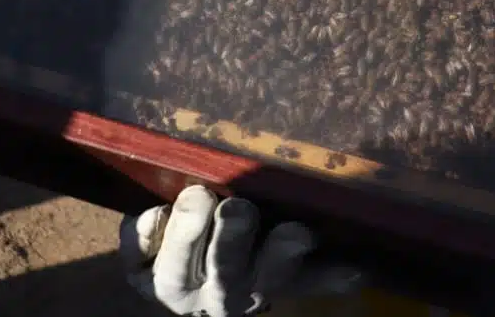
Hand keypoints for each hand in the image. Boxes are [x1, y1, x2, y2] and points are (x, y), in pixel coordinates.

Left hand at [120, 186, 360, 314]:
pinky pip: (135, 248)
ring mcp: (170, 283)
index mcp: (254, 290)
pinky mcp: (135, 268)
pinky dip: (145, 229)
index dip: (284, 256)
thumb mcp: (280, 276)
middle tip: (239, 208)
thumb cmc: (241, 272)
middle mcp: (213, 292)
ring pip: (177, 266)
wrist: (185, 297)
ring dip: (189, 230)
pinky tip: (158, 209)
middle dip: (232, 239)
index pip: (276, 278)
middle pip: (225, 271)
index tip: (299, 231)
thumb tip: (360, 272)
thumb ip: (317, 272)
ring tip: (200, 197)